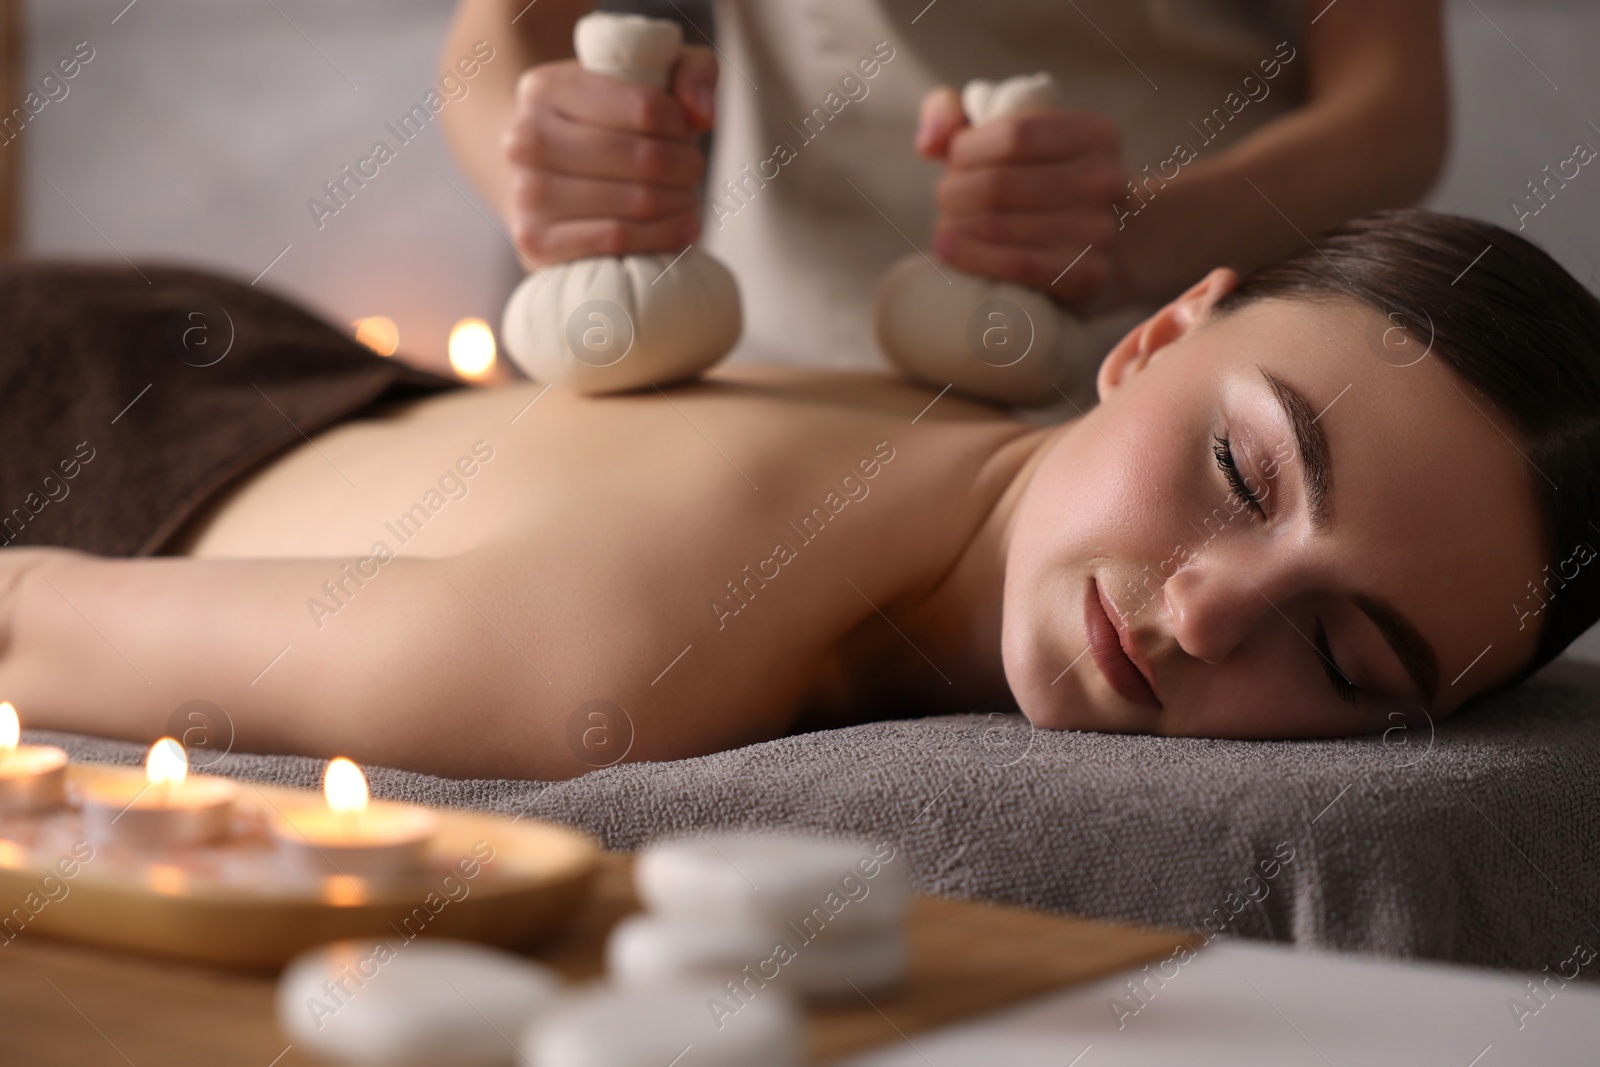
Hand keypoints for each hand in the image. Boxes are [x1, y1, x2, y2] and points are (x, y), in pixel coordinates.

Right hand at [503, 46, 716, 266]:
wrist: (547, 177)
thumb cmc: (607, 124)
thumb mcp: (649, 76)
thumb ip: (691, 72)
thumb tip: (702, 116)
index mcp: (546, 87)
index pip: (646, 108)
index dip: (681, 126)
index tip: (688, 134)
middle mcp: (525, 138)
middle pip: (645, 158)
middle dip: (686, 168)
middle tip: (694, 172)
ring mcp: (526, 193)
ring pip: (637, 202)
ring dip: (680, 203)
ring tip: (688, 199)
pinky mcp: (535, 241)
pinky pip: (617, 240)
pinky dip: (662, 236)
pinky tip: (684, 229)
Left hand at [916, 88, 1126, 308]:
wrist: (1108, 250)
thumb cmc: (1039, 181)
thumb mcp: (1007, 131)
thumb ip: (955, 112)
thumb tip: (929, 143)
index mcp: (1095, 133)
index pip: (1013, 134)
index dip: (967, 150)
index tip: (953, 162)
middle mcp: (1105, 179)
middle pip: (999, 183)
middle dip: (954, 192)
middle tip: (945, 200)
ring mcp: (1100, 230)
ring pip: (999, 226)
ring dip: (956, 226)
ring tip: (947, 225)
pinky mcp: (1088, 275)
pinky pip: (1016, 265)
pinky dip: (972, 257)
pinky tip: (948, 250)